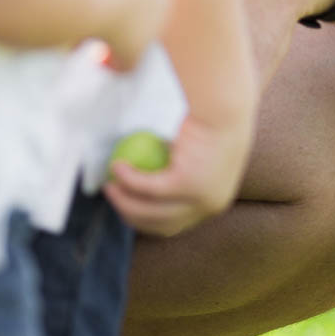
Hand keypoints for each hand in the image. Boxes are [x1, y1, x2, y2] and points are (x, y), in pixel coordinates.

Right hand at [102, 109, 254, 236]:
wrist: (226, 111)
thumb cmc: (212, 127)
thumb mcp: (200, 155)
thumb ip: (182, 173)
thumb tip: (155, 182)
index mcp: (214, 204)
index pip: (174, 224)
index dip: (145, 220)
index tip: (127, 205)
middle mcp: (209, 207)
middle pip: (158, 223)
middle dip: (128, 214)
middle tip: (112, 193)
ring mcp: (198, 198)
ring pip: (148, 210)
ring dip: (122, 200)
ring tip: (109, 182)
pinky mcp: (186, 184)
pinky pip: (147, 186)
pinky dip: (128, 178)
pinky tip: (116, 166)